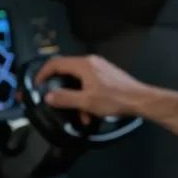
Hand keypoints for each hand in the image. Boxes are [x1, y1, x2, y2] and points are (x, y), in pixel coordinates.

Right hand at [35, 54, 150, 119]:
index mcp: (83, 64)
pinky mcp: (106, 75)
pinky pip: (88, 84)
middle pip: (66, 72)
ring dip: (76, 98)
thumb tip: (47, 96)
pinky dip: (86, 97)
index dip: (42, 74)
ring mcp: (99, 67)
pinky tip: (91, 114)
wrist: (141, 99)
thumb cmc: (114, 99)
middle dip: (61, 90)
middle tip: (54, 102)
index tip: (36, 86)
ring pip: (78, 81)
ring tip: (80, 116)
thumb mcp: (87, 101)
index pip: (55, 63)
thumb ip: (65, 98)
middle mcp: (90, 62)